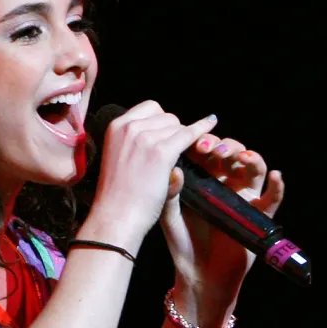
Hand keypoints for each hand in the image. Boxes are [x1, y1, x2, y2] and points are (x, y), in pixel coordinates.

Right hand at [85, 102, 218, 246]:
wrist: (115, 218)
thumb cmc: (116, 197)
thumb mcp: (118, 158)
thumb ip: (134, 143)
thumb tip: (163, 134)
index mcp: (116, 127)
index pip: (150, 108)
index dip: (162, 122)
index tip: (166, 137)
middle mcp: (129, 127)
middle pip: (166, 116)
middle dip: (173, 132)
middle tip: (172, 155)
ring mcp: (145, 138)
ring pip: (177, 125)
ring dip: (182, 140)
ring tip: (178, 161)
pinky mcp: (161, 153)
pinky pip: (188, 134)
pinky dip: (202, 130)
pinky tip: (211, 124)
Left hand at [161, 134, 285, 296]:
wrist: (200, 275)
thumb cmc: (183, 244)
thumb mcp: (170, 218)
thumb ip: (170, 194)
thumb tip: (174, 168)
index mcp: (204, 180)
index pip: (208, 152)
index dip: (205, 144)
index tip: (197, 145)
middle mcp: (226, 183)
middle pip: (233, 153)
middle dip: (226, 147)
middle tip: (214, 151)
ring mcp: (245, 197)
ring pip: (255, 167)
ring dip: (250, 157)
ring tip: (241, 157)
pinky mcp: (260, 214)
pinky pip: (273, 197)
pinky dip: (278, 185)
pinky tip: (275, 176)